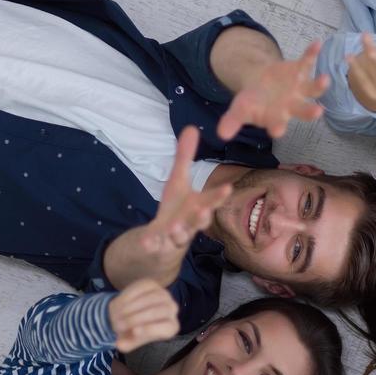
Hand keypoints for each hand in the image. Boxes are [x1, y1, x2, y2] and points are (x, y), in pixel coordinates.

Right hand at [107, 278, 179, 352]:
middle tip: (120, 324)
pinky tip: (120, 302)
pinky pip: (143, 287)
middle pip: (160, 311)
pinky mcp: (153, 284)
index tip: (134, 331)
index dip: (152, 329)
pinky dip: (130, 295)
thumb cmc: (133, 330)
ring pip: (152, 298)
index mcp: (171, 327)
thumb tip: (120, 344)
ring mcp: (164, 295)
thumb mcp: (130, 341)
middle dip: (138, 318)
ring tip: (118, 314)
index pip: (168, 328)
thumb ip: (126, 344)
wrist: (130, 313)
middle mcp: (172, 309)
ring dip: (133, 307)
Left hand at [138, 126, 231, 278]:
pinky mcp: (159, 247)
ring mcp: (174, 238)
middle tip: (206, 211)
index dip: (218, 195)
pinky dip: (152, 244)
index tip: (228, 188)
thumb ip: (185, 157)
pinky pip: (155, 246)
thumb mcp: (178, 182)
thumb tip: (192, 127)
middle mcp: (190, 223)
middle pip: (199, 221)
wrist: (163, 245)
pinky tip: (147, 242)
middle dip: (202, 216)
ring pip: (180, 236)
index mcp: (197, 206)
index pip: (210, 200)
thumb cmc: (176, 211)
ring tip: (175, 228)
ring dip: (179, 232)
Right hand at [217, 41, 328, 140]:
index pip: (276, 124)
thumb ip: (232, 121)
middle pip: (302, 110)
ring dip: (319, 85)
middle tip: (318, 112)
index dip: (277, 127)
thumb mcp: (239, 110)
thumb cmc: (252, 101)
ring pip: (312, 89)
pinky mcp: (300, 72)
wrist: (260, 83)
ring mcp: (299, 89)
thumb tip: (221, 134)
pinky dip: (312, 54)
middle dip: (309, 112)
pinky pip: (307, 62)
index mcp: (275, 118)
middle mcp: (292, 106)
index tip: (276, 131)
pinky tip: (318, 44)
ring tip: (326, 79)